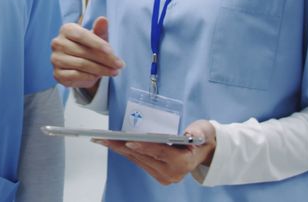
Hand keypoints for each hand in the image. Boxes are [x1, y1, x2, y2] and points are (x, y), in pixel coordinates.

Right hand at [51, 17, 123, 93]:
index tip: (112, 52)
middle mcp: (58, 43)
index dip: (98, 44)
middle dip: (104, 59)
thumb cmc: (90, 47)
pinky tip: (98, 76)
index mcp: (66, 29)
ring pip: (81, 65)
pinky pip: (75, 75)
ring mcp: (56, 59)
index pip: (82, 36)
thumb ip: (100, 29)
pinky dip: (89, 77)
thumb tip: (103, 19)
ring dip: (100, 69)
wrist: (82, 65)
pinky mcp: (57, 74)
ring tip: (114, 72)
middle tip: (119, 65)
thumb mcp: (98, 37)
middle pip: (84, 52)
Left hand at [95, 119, 216, 184]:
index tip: (128, 142)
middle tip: (106, 138)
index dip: (144, 147)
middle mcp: (172, 174)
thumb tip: (186, 133)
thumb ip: (196, 132)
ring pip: (138, 160)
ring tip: (104, 140)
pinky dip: (127, 152)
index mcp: (183, 163)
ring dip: (120, 150)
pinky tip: (115, 144)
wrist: (203, 150)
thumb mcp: (202, 130)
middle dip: (123, 146)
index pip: (160, 153)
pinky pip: (139, 162)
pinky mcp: (158, 174)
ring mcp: (164, 176)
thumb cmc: (201, 136)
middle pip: (144, 157)